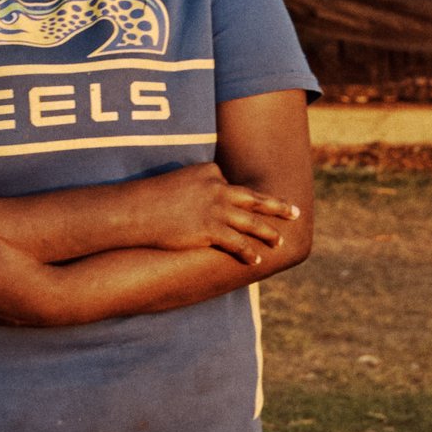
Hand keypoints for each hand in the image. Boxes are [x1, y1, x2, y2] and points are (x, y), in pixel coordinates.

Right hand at [134, 164, 301, 265]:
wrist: (136, 209)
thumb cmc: (149, 197)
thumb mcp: (176, 181)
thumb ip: (193, 186)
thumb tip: (197, 199)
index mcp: (210, 171)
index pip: (229, 184)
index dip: (233, 197)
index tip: (244, 203)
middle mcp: (218, 188)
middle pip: (254, 199)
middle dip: (277, 206)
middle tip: (295, 212)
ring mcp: (216, 209)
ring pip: (251, 222)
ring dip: (268, 233)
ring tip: (279, 241)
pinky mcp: (210, 229)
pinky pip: (236, 243)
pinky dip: (247, 252)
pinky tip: (255, 260)